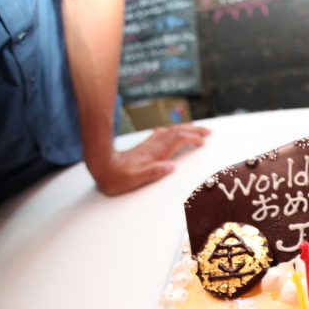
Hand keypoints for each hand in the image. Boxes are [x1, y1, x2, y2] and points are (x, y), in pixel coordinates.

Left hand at [89, 124, 210, 195]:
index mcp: (155, 154)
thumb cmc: (117, 177)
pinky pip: (161, 134)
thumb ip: (153, 172)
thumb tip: (170, 167)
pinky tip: (170, 131)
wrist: (101, 168)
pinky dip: (170, 131)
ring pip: (170, 131)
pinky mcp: (143, 147)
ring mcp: (148, 145)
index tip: (203, 141)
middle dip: (194, 130)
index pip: (177, 141)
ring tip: (195, 129)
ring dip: (184, 128)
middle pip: (177, 132)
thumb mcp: (135, 179)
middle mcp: (153, 147)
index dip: (192, 139)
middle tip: (207, 130)